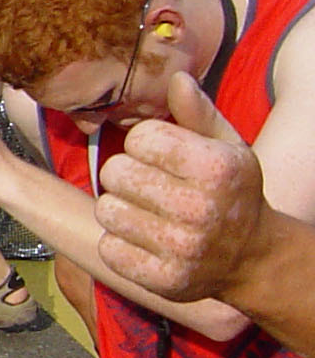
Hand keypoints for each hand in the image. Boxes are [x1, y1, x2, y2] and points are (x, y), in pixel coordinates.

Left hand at [94, 71, 262, 302]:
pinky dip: (120, 243)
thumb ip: (197, 112)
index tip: (162, 157)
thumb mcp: (227, 147)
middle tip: (152, 187)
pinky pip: (109, 248)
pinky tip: (146, 241)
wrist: (252, 257)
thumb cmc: (231, 191)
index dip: (144, 144)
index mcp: (216, 168)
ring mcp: (182, 249)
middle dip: (127, 175)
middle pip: (114, 172)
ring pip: (106, 210)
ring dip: (119, 209)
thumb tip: (175, 77)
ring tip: (148, 213)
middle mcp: (200, 209)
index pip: (139, 138)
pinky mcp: (163, 280)